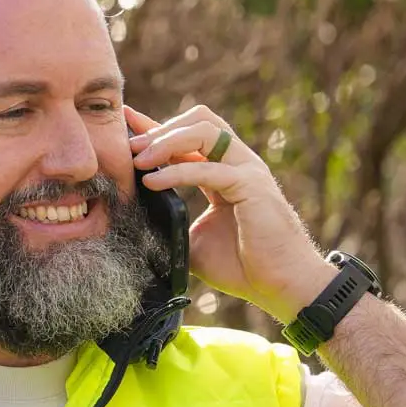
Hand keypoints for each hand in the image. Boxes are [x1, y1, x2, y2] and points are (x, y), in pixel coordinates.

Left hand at [125, 104, 335, 323]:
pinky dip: (177, 172)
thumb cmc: (244, 267)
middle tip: (128, 147)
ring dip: (166, 141)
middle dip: (160, 128)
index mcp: (225, 172)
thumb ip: (172, 224)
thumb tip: (139, 225)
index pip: (189, 139)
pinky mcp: (251, 185)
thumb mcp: (195, 241)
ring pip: (204, 131)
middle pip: (199, 120)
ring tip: (138, 160)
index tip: (126, 123)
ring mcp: (247, 170)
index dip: (156, 127)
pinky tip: (153, 182)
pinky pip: (208, 168)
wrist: (279, 286)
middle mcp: (238, 163)